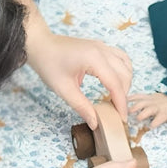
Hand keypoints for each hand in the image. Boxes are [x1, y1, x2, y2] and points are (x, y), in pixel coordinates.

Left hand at [2, 0, 132, 127]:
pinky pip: (121, 58)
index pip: (115, 84)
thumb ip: (82, 106)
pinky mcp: (100, 47)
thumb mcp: (63, 89)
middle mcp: (102, 50)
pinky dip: (123, 71)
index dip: (121, 103)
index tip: (122, 119)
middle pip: (124, 75)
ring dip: (125, 82)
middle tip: (117, 111)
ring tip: (116, 97)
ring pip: (126, 65)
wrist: (40, 44)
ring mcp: (102, 46)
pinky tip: (116, 82)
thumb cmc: (48, 64)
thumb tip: (95, 123)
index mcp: (94, 59)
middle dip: (124, 95)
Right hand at [129, 92, 166, 134]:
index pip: (159, 118)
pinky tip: (123, 100)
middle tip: (136, 120)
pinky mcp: (145, 96)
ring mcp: (149, 101)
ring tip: (126, 111)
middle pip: (148, 110)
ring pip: (141, 102)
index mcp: (163, 113)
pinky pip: (137, 96)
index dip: (154, 123)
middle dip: (142, 114)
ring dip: (134, 106)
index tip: (150, 127)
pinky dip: (130, 98)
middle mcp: (155, 106)